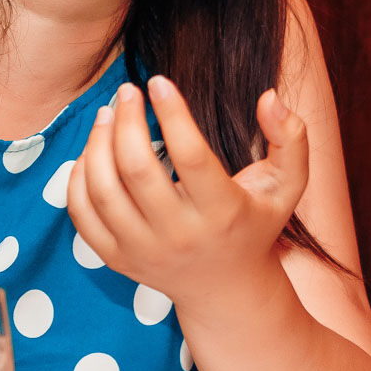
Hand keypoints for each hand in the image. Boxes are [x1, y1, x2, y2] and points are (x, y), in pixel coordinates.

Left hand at [66, 75, 309, 306]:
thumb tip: (269, 97)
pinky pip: (83, 215)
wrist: (226, 290)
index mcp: (222, 212)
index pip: (190, 155)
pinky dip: (79, 177)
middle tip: (127, 91)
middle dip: (127, 120)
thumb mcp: (288, 185)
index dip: (172, 112)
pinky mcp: (117, 259)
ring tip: (107, 114)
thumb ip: (291, 137)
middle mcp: (179, 235)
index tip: (158, 81)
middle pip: (137, 169)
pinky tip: (92, 151)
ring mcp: (143, 251)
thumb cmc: (254, 224)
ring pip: (102, 189)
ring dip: (97, 143)